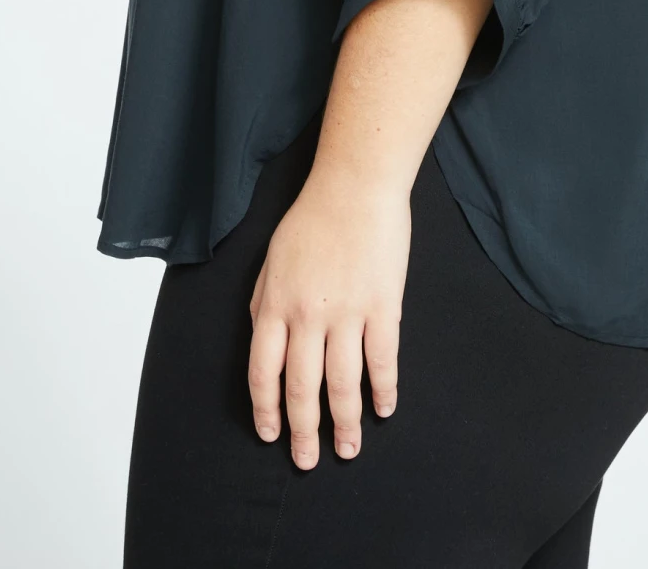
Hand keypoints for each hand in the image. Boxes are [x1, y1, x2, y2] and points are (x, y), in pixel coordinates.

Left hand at [247, 162, 410, 468]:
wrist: (355, 185)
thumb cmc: (312, 217)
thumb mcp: (272, 260)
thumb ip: (264, 303)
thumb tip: (263, 340)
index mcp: (274, 305)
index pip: (263, 373)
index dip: (267, 410)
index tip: (271, 434)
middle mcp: (307, 316)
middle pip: (302, 389)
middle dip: (304, 432)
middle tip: (307, 461)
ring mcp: (347, 313)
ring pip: (342, 384)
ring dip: (345, 423)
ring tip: (349, 448)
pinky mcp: (383, 306)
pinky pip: (382, 360)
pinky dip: (383, 390)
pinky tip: (384, 409)